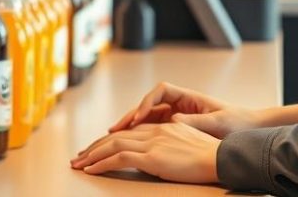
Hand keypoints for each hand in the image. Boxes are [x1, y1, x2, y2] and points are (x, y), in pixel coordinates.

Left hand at [71, 122, 219, 182]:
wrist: (219, 157)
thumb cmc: (208, 156)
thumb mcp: (186, 144)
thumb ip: (171, 144)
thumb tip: (161, 153)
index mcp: (162, 128)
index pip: (129, 132)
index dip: (109, 141)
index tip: (96, 149)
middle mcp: (154, 131)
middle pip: (117, 136)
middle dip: (94, 147)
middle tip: (79, 157)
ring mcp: (152, 143)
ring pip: (113, 145)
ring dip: (92, 155)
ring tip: (78, 164)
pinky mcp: (152, 156)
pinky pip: (119, 157)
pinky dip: (101, 163)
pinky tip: (91, 169)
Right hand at [106, 81, 264, 138]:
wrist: (250, 128)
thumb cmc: (237, 122)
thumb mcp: (217, 123)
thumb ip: (195, 122)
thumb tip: (173, 121)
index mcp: (190, 97)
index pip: (161, 92)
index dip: (147, 103)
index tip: (139, 118)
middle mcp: (181, 103)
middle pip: (149, 104)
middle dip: (131, 115)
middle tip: (114, 129)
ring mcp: (178, 114)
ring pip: (148, 116)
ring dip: (132, 124)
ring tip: (113, 135)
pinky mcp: (177, 126)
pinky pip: (154, 126)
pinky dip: (141, 133)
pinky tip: (129, 142)